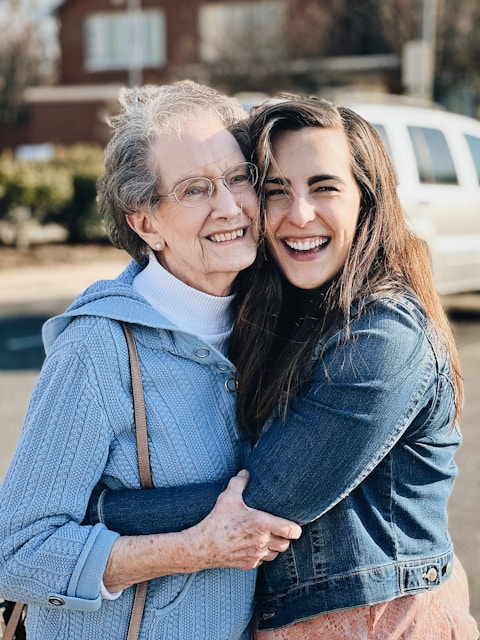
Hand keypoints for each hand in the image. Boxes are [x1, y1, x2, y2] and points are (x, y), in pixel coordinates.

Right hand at [184, 470, 301, 570]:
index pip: (291, 531)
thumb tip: (246, 472)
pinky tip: (253, 545)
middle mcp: (262, 542)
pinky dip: (262, 554)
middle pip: (286, 544)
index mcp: (262, 524)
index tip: (293, 524)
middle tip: (279, 528)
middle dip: (285, 537)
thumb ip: (239, 483)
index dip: (296, 528)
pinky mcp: (248, 565)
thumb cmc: (217, 521)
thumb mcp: (228, 497)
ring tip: (267, 536)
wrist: (203, 546)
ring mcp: (256, 555)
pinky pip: (262, 561)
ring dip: (274, 547)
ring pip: (275, 554)